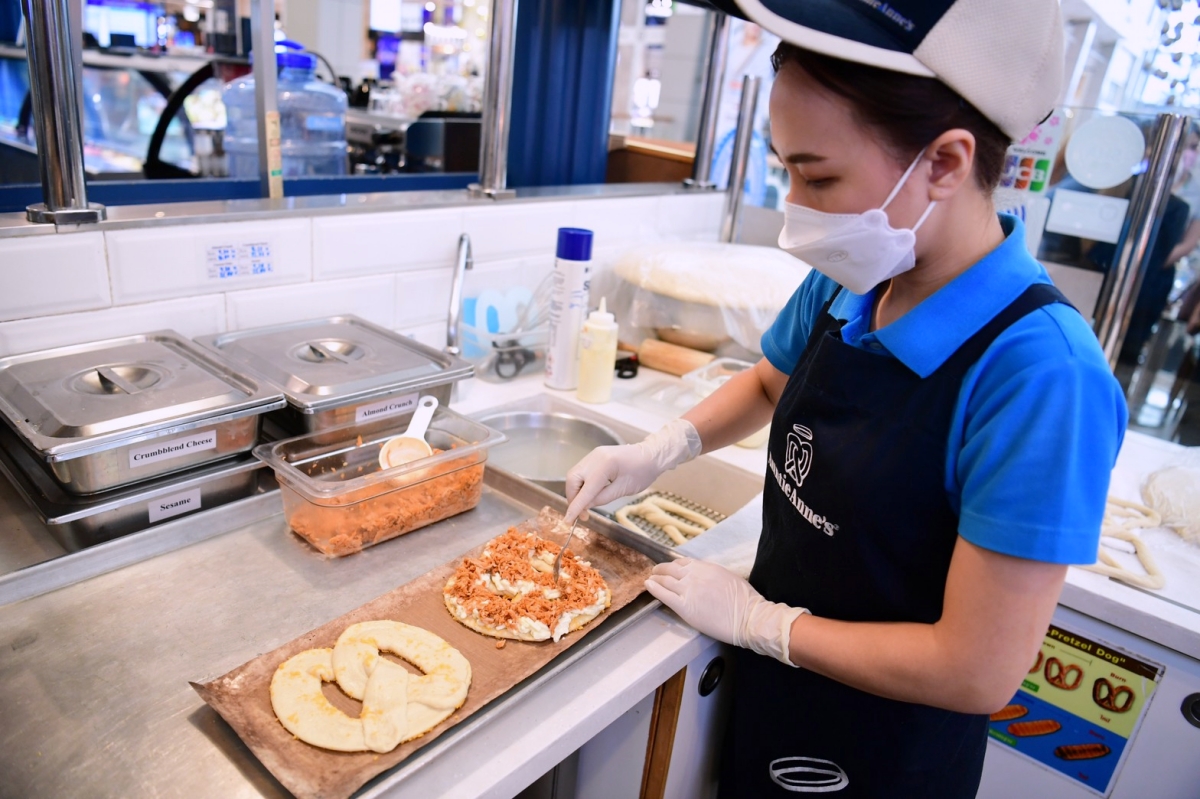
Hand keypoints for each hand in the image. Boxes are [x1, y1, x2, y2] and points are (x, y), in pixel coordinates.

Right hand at [563, 418, 700, 522]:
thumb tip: (585, 506)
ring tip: (586, 506)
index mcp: (605, 465)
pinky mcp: (594, 457)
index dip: (575, 507)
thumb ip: (602, 498)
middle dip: (573, 498)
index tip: (568, 521)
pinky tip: (589, 494)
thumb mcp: (624, 489)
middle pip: (572, 479)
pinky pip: (581, 472)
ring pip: (574, 475)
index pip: (585, 490)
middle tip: (583, 514)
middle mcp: (594, 457)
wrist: (651, 455)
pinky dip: (581, 485)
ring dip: (576, 492)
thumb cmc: (643, 472)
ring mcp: (593, 455)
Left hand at [645, 558, 807, 665]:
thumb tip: (707, 578)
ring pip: (665, 580)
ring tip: (650, 579)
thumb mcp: (729, 578)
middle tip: (655, 572)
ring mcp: (688, 590)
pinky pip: (663, 594)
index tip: (670, 569)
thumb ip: (713, 575)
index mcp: (707, 567)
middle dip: (661, 570)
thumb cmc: (745, 600)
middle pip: (671, 569)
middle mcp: (695, 575)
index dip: (674, 566)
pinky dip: (654, 588)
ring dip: (655, 578)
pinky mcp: (684, 606)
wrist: (748, 616)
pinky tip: (648, 586)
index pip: (683, 563)